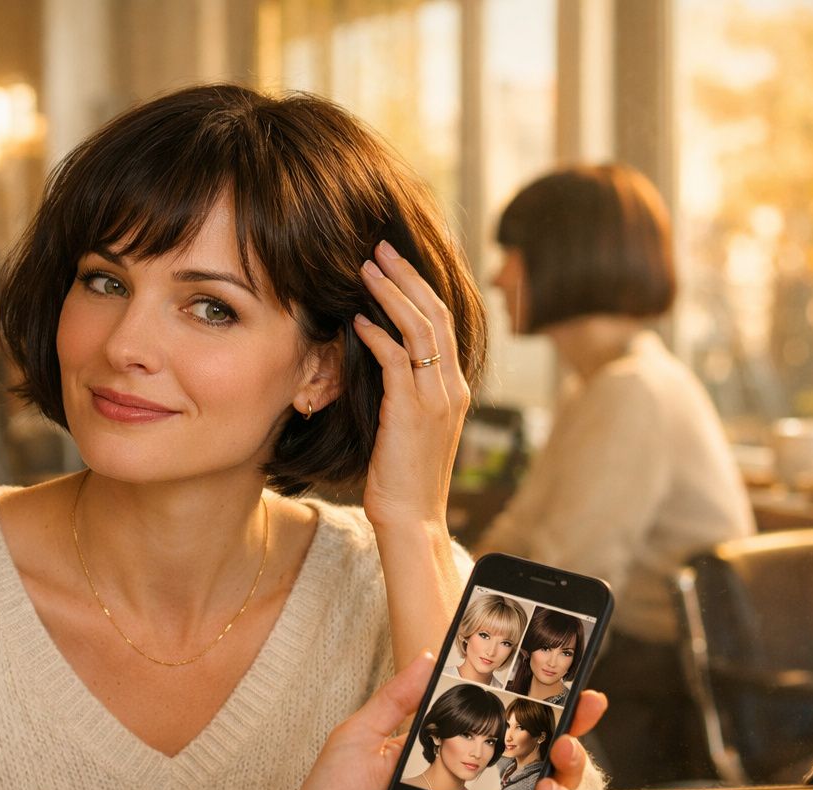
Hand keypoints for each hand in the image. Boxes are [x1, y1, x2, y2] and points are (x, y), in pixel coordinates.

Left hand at [196, 652, 607, 789]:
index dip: (554, 714)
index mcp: (455, 755)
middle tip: (569, 738)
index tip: (582, 692)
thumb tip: (429, 654)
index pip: (514, 730)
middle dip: (571, 752)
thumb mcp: (360, 735)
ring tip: (551, 785)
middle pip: (543, 770)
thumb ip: (398, 698)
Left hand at [353, 241, 470, 529]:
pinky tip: (358, 319)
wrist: (413, 519)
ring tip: (367, 268)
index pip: (444, 323)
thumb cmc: (403, 477)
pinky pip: (397, 361)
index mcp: (454, 388)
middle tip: (380, 247)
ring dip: (392, 294)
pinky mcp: (413, 411)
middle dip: (407, 276)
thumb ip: (403, 392)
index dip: (422, 287)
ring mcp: (436, 398)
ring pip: (420, 329)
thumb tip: (379, 358)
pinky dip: (378, 335)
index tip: (399, 262)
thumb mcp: (408, 426)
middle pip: (436, 314)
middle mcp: (452, 388)